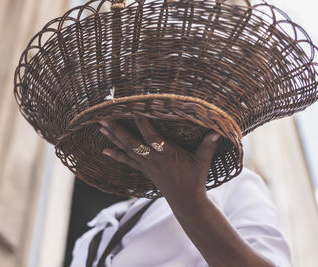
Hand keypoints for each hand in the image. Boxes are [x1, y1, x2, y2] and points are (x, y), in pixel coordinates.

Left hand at [98, 117, 219, 200]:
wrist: (185, 201)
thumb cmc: (195, 179)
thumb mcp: (203, 161)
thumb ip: (208, 145)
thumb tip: (217, 131)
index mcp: (166, 154)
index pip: (151, 135)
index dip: (142, 122)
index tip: (133, 109)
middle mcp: (152, 159)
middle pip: (131, 142)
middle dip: (117, 129)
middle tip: (103, 118)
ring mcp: (146, 165)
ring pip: (126, 149)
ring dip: (113, 137)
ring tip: (100, 127)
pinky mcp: (143, 170)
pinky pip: (127, 161)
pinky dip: (115, 155)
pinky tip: (104, 150)